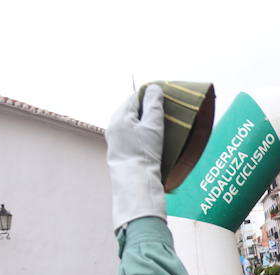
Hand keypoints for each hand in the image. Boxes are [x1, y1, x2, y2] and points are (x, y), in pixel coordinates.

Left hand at [105, 85, 165, 231]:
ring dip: (145, 122)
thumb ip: (154, 105)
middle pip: (132, 109)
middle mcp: (114, 125)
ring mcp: (115, 138)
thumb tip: (154, 88)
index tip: (165, 99)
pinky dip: (141, 133)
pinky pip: (130, 134)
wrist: (135, 181)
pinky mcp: (119, 150)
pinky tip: (151, 140)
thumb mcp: (153, 126)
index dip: (150, 95)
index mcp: (120, 116)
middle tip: (166, 113)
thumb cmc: (144, 153)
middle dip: (148, 109)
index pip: (135, 96)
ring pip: (131, 122)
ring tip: (160, 127)